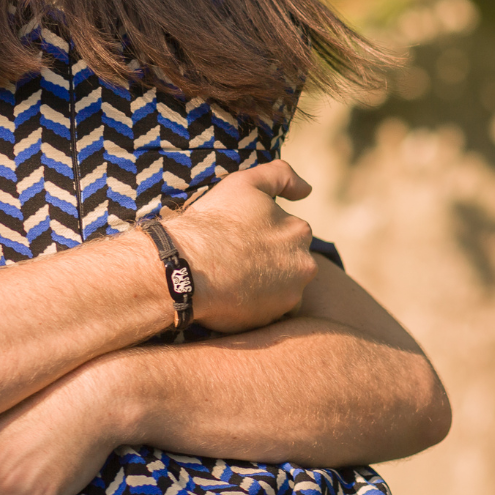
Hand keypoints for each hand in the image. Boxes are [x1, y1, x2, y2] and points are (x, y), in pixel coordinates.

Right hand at [161, 161, 317, 332]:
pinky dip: (254, 305)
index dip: (261, 234)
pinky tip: (231, 296)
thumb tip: (307, 189)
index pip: (288, 233)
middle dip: (268, 261)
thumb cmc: (214, 222)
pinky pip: (267, 312)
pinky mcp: (272, 319)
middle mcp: (304, 264)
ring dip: (264, 284)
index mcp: (300, 231)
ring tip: (231, 278)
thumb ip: (281, 176)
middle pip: (288, 262)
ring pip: (280, 288)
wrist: (187, 268)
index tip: (239, 237)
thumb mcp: (246, 183)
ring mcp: (290, 295)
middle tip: (234, 259)